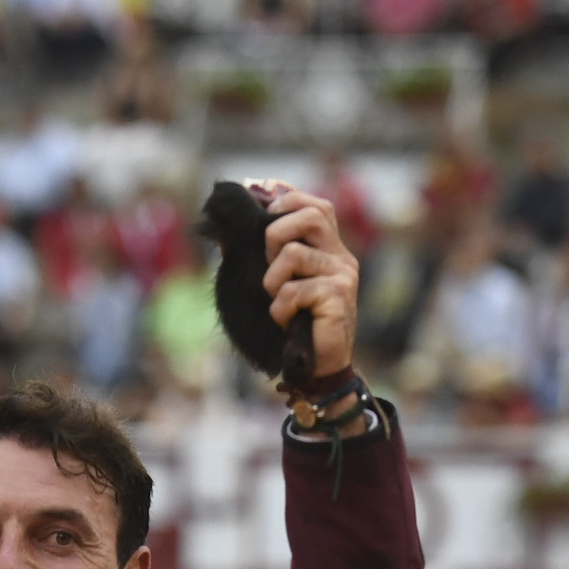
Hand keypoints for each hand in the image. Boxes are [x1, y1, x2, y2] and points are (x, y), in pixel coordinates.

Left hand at [257, 185, 359, 381]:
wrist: (318, 367)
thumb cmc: (295, 325)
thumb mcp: (277, 285)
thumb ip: (260, 256)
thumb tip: (226, 231)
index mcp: (329, 248)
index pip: (316, 206)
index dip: (288, 201)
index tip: (266, 213)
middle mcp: (340, 256)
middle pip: (311, 215)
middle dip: (276, 234)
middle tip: (271, 265)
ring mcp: (342, 274)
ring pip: (293, 254)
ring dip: (273, 282)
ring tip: (279, 302)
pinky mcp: (338, 295)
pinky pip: (293, 290)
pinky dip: (280, 309)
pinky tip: (287, 321)